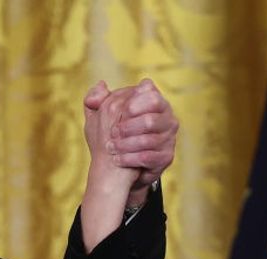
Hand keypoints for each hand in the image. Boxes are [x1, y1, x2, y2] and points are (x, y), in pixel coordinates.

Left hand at [85, 78, 177, 195]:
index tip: (121, 110)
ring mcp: (169, 138)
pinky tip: (117, 160)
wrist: (122, 165)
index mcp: (154, 101)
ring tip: (110, 148)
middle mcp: (167, 118)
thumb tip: (101, 85)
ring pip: (149, 140)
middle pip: (151, 119)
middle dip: (129, 127)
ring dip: (126, 144)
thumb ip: (98, 98)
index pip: (151, 94)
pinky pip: (150, 157)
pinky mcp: (166, 156)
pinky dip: (130, 158)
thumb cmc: (112, 134)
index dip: (135, 103)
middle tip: (112, 133)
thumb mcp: (101, 115)